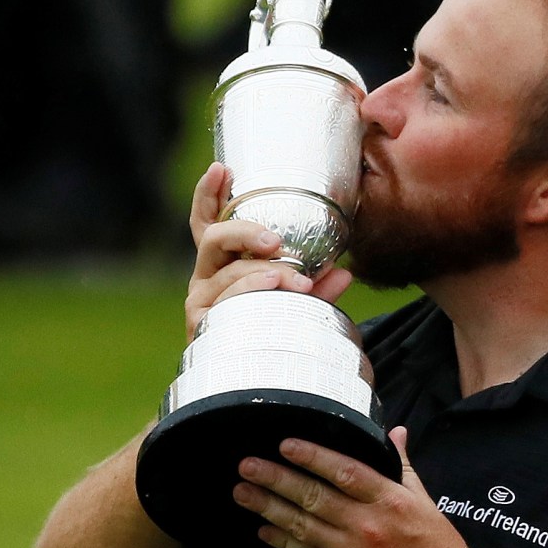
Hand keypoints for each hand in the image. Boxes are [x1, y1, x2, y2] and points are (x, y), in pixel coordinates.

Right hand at [184, 162, 351, 339]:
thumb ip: (318, 287)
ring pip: (229, 272)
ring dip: (265, 271)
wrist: (250, 379)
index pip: (207, 222)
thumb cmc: (271, 328)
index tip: (221, 169)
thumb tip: (345, 273)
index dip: (208, 194)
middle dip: (245, 231)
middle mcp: (206, 276)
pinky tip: (272, 286)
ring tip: (296, 279)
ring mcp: (201, 300)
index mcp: (222, 262)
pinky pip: (228, 300)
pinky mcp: (201, 324)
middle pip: (214, 238)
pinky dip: (252, 290)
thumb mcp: (298, 301)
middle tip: (275, 240)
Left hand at [232, 428, 509, 547]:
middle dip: (276, 480)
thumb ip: (402, 464)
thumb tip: (395, 433)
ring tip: (244, 493)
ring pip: (302, 526)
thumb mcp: (423, 498)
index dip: (312, 456)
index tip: (287, 444)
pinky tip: (264, 528)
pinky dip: (283, 541)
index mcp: (389, 499)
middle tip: (248, 466)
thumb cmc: (437, 545)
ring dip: (269, 508)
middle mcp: (367, 524)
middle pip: (314, 497)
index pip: (344, 471)